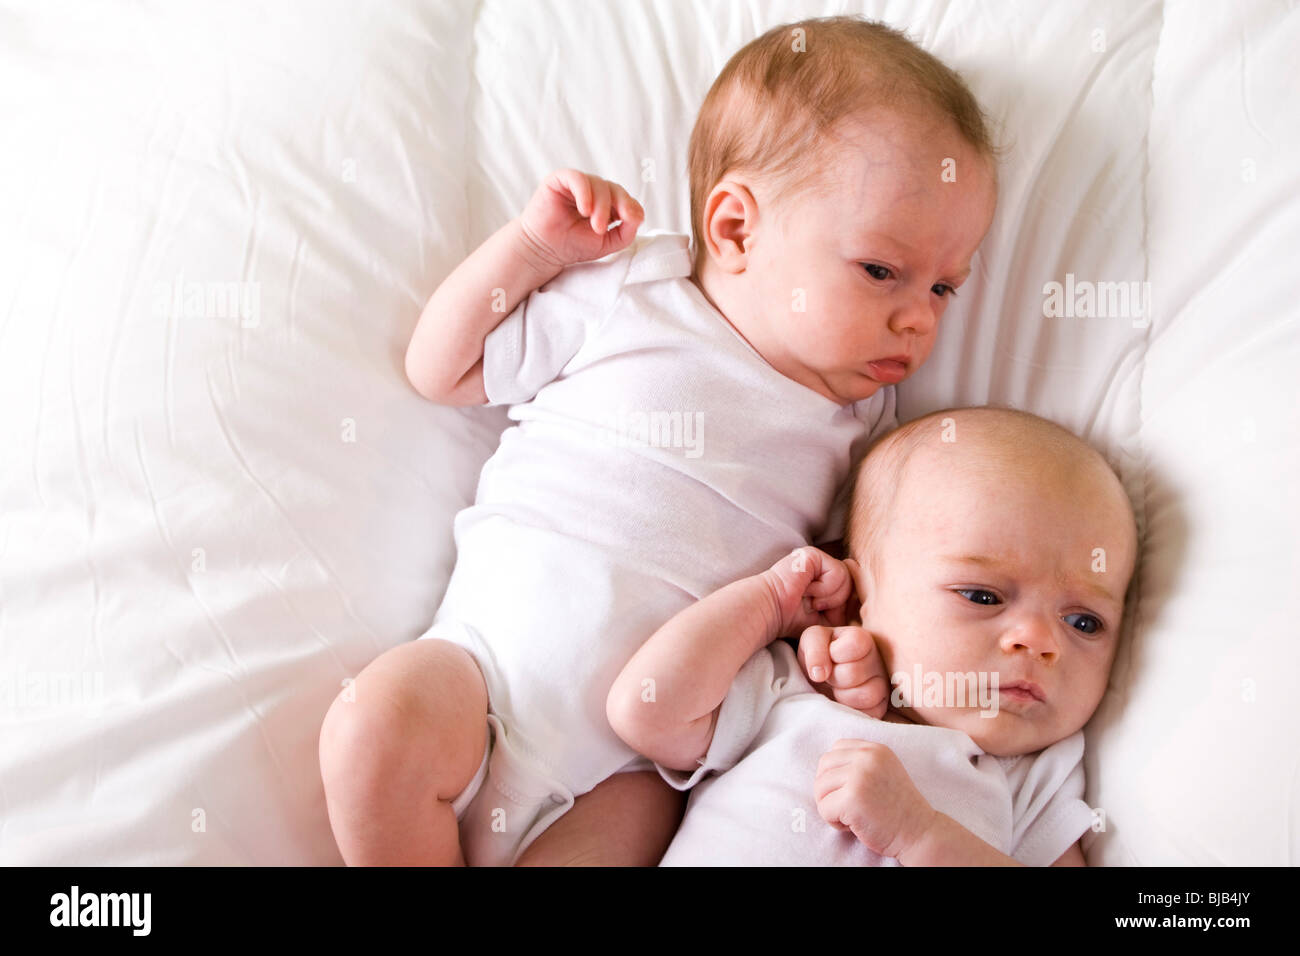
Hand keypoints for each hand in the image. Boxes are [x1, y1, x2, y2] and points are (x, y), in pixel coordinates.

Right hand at [517, 168, 643, 269]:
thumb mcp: (607, 242)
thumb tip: (638, 215)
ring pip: (599, 184)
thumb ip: (627, 231)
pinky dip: (585, 193)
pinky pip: (578, 178)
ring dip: (601, 205)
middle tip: (605, 228)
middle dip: (619, 206)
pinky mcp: (560, 179)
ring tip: (595, 226)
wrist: (544, 251)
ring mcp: (578, 184)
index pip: (626, 198)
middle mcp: (594, 190)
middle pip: (615, 189)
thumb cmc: (573, 246)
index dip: (631, 207)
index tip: (631, 221)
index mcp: (607, 203)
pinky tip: (584, 210)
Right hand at [762, 547, 853, 638]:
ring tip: (810, 600)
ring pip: (847, 579)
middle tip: (816, 607)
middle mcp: (823, 566)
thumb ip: (846, 610)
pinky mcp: (813, 555)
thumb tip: (868, 606)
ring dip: (830, 597)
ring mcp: (818, 560)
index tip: (828, 613)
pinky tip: (808, 591)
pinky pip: (837, 573)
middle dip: (838, 602)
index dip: (848, 602)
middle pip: (854, 584)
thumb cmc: (793, 620)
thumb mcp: (828, 619)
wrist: (770, 613)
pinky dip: (825, 589)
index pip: (854, 586)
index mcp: (825, 579)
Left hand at [797, 625, 889, 718]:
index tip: (829, 657)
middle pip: (853, 673)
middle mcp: (877, 661)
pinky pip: (871, 713)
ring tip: (837, 690)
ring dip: (842, 696)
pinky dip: (852, 711)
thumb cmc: (819, 656)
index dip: (834, 654)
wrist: (819, 680)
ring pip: (865, 695)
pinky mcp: (881, 706)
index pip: (855, 645)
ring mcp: (882, 684)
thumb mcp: (811, 641)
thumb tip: (820, 674)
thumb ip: (814, 649)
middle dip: (834, 678)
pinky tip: (844, 702)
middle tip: (831, 677)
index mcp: (862, 640)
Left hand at [814, 739, 936, 860]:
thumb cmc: (898, 808)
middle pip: (824, 766)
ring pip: (820, 788)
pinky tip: (853, 826)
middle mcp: (867, 757)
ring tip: (852, 815)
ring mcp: (859, 776)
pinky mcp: (852, 798)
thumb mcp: (884, 772)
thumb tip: (825, 765)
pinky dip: (834, 822)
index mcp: (875, 749)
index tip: (851, 790)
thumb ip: (861, 762)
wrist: (919, 834)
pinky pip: (823, 809)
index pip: (835, 749)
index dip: (836, 772)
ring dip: (830, 806)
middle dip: (829, 789)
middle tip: (848, 806)